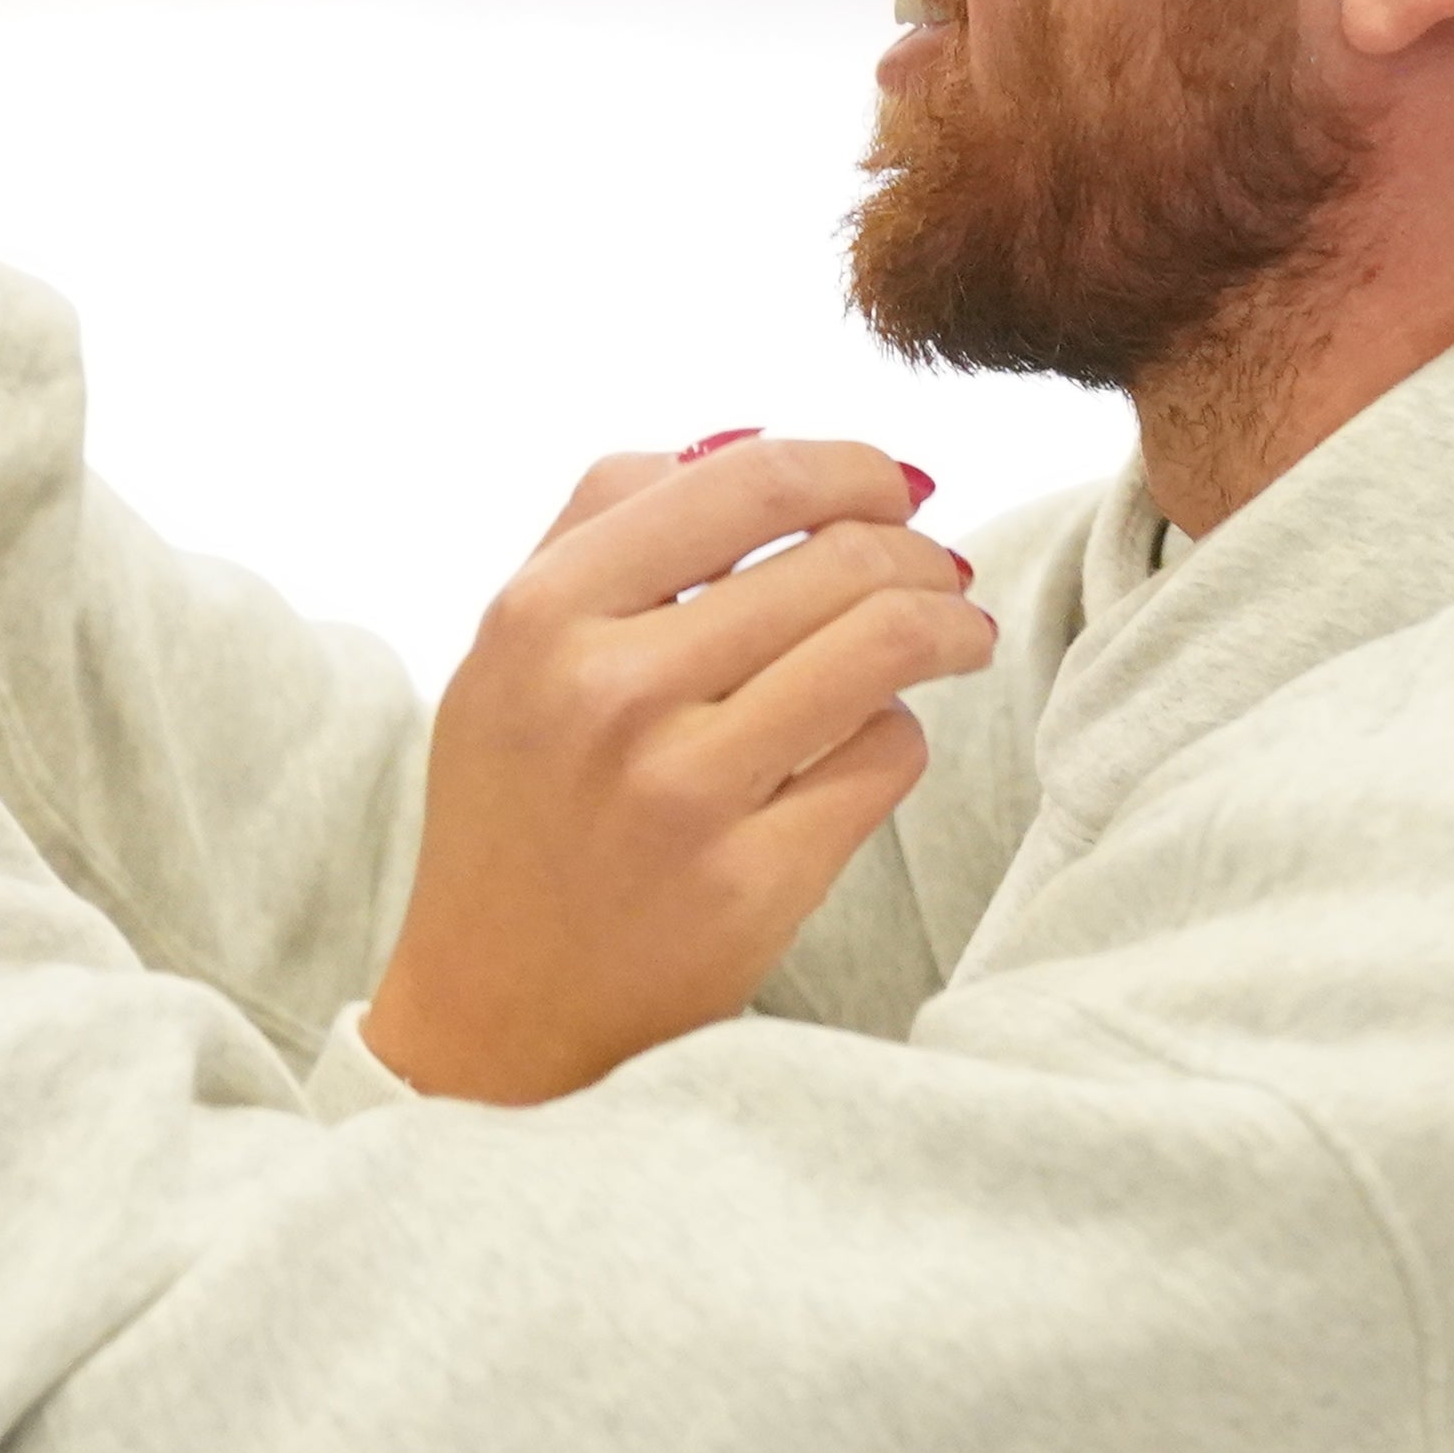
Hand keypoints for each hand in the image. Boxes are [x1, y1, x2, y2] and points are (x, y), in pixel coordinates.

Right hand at [361, 436, 993, 1105]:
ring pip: (886, 645)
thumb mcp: (509, 652)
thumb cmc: (518, 813)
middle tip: (937, 569)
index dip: (849, 466)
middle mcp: (608, 693)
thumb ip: (603, 526)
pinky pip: (887, 755)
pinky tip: (876, 741)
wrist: (494, 1014)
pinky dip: (901, 733)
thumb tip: (753, 438)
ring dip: (949, 626)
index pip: (745, 481)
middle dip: (916, 551)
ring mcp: (683, 791)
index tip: (889, 486)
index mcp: (541, 615)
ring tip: (958, 632)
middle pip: (837, 557)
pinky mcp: (752, 881)